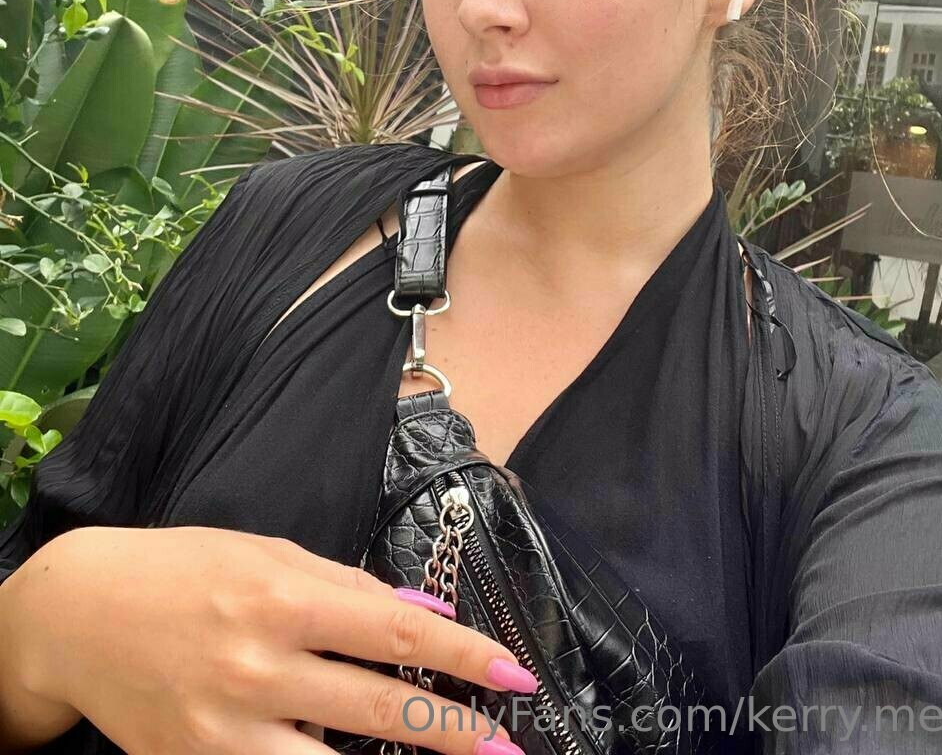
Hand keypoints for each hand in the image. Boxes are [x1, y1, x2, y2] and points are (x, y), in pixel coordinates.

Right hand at [13, 525, 535, 754]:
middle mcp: (260, 666)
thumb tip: (423, 614)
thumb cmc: (185, 569)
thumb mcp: (268, 554)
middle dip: (457, 733)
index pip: (396, 633)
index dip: (463, 655)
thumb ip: (347, 586)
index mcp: (284, 598)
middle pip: (380, 708)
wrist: (80, 616)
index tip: (514, 672)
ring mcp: (227, 728)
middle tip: (511, 751)